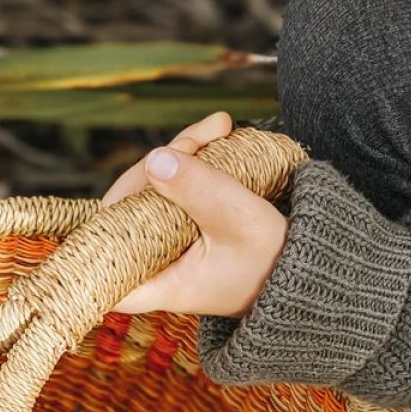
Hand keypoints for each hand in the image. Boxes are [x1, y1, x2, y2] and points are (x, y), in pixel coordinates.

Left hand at [102, 113, 288, 316]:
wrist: (313, 267)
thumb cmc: (280, 261)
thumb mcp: (242, 222)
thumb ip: (199, 190)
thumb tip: (155, 159)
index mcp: (158, 283)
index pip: (99, 265)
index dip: (96, 228)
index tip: (128, 187)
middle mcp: (156, 265)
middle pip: (126, 207)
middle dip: (157, 165)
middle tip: (199, 140)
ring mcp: (168, 242)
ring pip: (151, 189)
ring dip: (180, 152)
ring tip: (218, 127)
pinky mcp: (184, 223)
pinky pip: (174, 185)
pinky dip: (193, 157)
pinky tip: (219, 131)